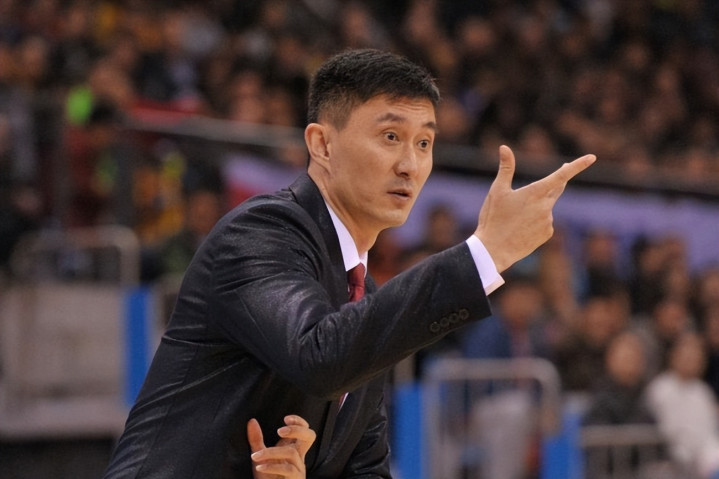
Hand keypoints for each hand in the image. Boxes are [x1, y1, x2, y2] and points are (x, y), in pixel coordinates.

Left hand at [248, 415, 316, 478]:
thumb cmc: (267, 478)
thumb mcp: (260, 457)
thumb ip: (256, 440)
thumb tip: (251, 421)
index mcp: (293, 449)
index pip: (305, 430)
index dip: (299, 422)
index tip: (285, 418)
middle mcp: (299, 457)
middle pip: (310, 436)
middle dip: (296, 429)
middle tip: (279, 430)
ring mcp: (299, 469)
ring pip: (291, 453)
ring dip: (272, 452)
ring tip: (255, 456)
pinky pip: (287, 470)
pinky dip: (272, 467)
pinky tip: (260, 466)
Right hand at [475, 145, 595, 271]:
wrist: (494, 250)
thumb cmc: (493, 218)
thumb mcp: (497, 191)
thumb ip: (506, 168)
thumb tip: (504, 147)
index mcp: (535, 193)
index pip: (561, 176)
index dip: (577, 165)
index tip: (592, 157)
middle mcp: (545, 206)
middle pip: (556, 189)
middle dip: (556, 181)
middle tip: (562, 169)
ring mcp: (548, 221)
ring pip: (546, 207)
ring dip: (536, 206)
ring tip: (515, 218)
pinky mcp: (547, 234)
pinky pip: (544, 222)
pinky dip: (535, 221)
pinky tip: (521, 229)